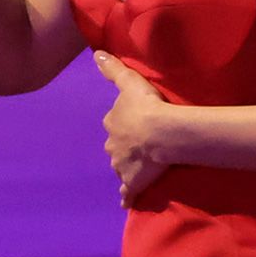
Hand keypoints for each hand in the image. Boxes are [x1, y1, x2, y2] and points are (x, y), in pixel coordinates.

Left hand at [93, 52, 171, 202]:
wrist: (160, 132)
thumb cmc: (146, 105)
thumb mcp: (129, 81)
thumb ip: (112, 69)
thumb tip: (95, 54)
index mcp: (112, 123)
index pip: (115, 123)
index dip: (124, 122)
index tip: (134, 122)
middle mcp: (112, 146)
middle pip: (116, 146)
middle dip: (124, 145)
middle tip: (139, 144)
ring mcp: (121, 166)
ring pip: (120, 166)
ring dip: (126, 167)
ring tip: (139, 166)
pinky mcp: (132, 183)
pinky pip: (127, 192)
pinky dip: (126, 197)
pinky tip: (127, 203)